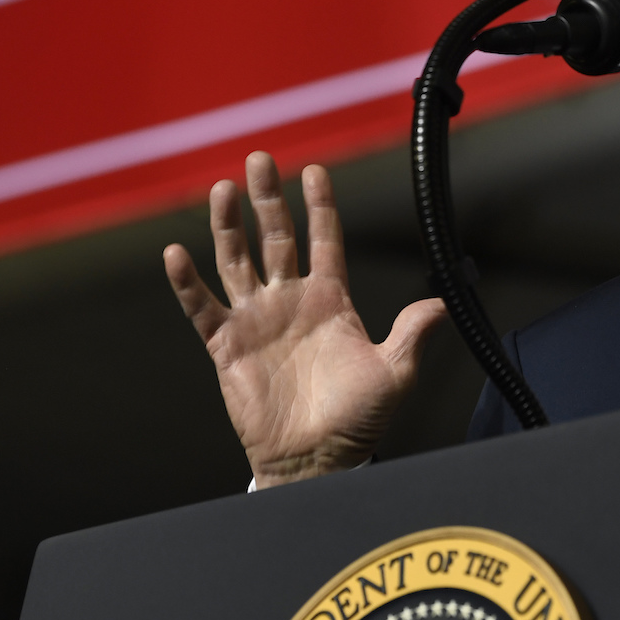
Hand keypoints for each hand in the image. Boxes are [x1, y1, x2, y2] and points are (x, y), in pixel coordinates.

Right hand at [163, 151, 447, 488]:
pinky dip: (187, 282)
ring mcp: (256, 320)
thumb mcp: (394, 373)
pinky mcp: (226, 346)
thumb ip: (412, 333)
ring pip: (237, 260)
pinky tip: (176, 253)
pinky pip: (202, 307)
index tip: (314, 170)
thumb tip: (444, 301)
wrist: (316, 461)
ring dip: (228, 225)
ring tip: (223, 188)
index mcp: (330, 300)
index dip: (320, 205)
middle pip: (276, 236)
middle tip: (260, 158)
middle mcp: (290, 301)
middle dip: (267, 198)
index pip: (324, 239)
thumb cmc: (357, 421)